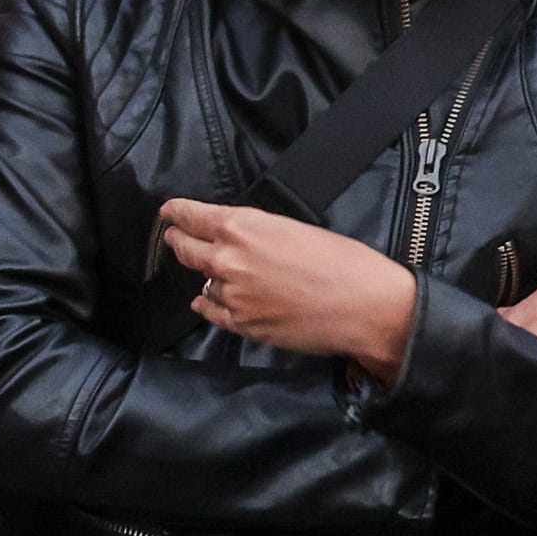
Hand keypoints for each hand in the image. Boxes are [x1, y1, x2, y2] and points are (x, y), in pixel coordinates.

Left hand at [158, 197, 417, 380]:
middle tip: (173, 237)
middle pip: (185, 248)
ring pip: (203, 282)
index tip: (168, 212)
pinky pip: (212, 311)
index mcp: (243, 228)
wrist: (368, 307)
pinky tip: (204, 300)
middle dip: (177, 240)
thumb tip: (234, 236)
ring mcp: (232, 294)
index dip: (176, 213)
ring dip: (207, 276)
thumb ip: (255, 232)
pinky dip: (207, 304)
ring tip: (213, 273)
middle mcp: (229, 259)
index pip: (191, 216)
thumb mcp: (295, 229)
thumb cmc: (345, 263)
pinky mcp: (242, 324)